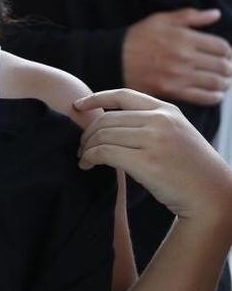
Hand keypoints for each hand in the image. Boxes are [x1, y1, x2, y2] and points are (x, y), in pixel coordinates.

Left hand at [76, 89, 231, 229]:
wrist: (214, 196)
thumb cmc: (191, 170)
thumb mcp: (176, 135)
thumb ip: (150, 124)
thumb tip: (108, 122)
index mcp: (167, 111)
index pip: (123, 95)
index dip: (95, 99)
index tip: (77, 107)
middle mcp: (161, 120)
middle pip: (107, 119)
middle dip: (87, 133)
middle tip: (81, 147)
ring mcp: (155, 140)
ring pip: (103, 135)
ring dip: (86, 147)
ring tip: (83, 158)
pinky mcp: (147, 162)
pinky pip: (104, 153)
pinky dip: (90, 158)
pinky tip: (87, 165)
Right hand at [122, 8, 231, 105]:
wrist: (112, 59)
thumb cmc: (137, 38)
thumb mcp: (161, 19)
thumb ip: (190, 16)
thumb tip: (215, 14)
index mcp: (184, 38)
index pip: (221, 47)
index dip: (227, 51)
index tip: (224, 54)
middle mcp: (184, 57)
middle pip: (223, 66)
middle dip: (228, 68)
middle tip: (225, 69)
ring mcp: (178, 76)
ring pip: (216, 82)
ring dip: (224, 82)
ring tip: (221, 80)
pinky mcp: (172, 90)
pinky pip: (203, 97)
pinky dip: (214, 96)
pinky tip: (213, 93)